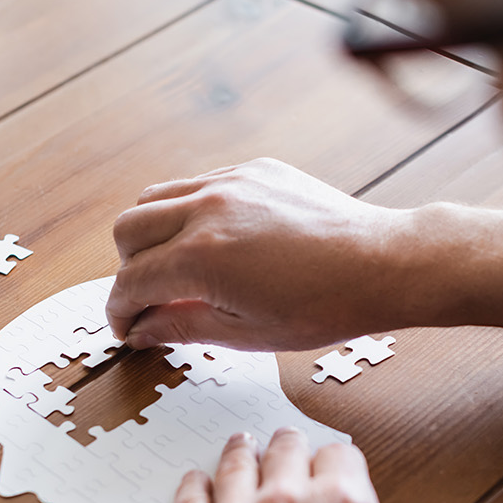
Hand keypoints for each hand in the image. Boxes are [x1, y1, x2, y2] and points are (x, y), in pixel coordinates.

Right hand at [107, 158, 425, 350]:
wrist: (382, 264)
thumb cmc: (324, 305)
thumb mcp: (246, 332)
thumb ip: (182, 326)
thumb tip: (142, 329)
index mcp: (201, 257)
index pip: (131, 281)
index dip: (120, 311)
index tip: (126, 327)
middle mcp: (208, 209)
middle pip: (128, 230)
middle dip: (127, 269)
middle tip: (149, 298)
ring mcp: (231, 182)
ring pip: (154, 197)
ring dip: (150, 234)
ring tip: (175, 266)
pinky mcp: (253, 169)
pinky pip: (196, 183)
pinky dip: (187, 212)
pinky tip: (213, 241)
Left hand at [174, 428, 483, 502]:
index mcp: (343, 501)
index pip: (340, 454)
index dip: (339, 462)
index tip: (336, 471)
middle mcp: (287, 496)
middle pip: (287, 446)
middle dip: (292, 449)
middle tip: (290, 453)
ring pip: (236, 460)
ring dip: (243, 452)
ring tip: (245, 447)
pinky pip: (189, 495)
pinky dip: (195, 483)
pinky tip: (198, 480)